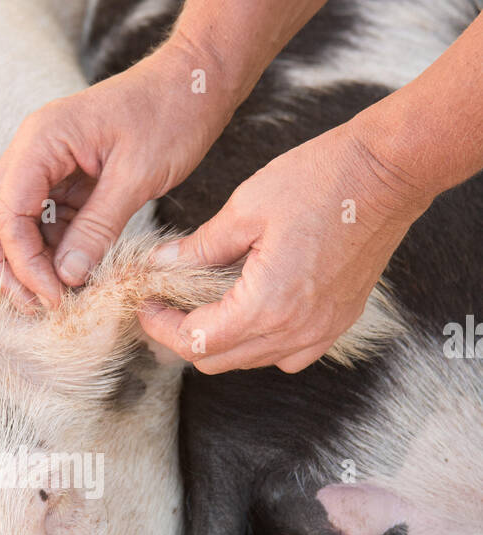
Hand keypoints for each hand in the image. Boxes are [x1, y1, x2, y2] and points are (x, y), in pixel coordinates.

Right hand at [0, 40, 225, 309]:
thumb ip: (98, 227)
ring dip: (26, 262)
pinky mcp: (66, 175)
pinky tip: (72, 275)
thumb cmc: (171, 113)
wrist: (194, 81)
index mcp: (42, 140)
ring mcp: (46, 162)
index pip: (5, 213)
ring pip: (10, 221)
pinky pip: (43, 218)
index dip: (23, 263)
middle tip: (35, 306)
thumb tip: (66, 277)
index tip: (54, 297)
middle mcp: (32, 149)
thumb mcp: (137, 176)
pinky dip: (51, 249)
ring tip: (55, 298)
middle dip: (5, 267)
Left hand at [138, 119, 432, 371]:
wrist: (388, 173)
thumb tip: (160, 264)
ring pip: (252, 361)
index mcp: (266, 306)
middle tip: (165, 306)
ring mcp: (322, 331)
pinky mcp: (338, 322)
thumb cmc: (320, 180)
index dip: (161, 327)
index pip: (197, 342)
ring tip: (200, 306)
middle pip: (219, 361)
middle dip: (183, 338)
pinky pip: (288, 355)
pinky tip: (248, 311)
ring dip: (220, 342)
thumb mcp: (244, 209)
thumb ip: (199, 247)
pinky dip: (259, 342)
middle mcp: (295, 331)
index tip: (146, 305)